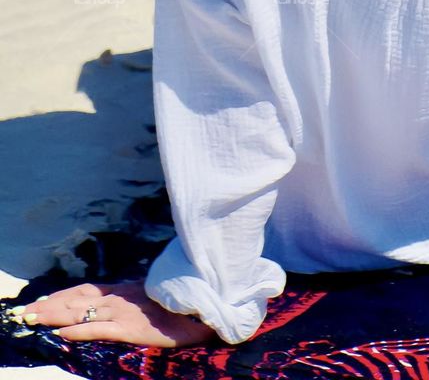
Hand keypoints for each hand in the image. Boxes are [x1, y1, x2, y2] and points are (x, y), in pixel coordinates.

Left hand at [10, 279, 215, 348]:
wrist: (205, 307)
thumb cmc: (181, 304)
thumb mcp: (152, 299)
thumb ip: (133, 299)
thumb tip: (116, 303)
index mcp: (125, 290)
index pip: (85, 291)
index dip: (61, 296)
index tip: (41, 301)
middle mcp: (120, 297)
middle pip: (77, 298)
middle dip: (50, 305)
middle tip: (26, 313)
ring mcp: (125, 310)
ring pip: (82, 311)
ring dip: (56, 315)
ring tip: (34, 320)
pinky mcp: (132, 326)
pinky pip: (100, 329)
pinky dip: (80, 330)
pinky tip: (64, 334)